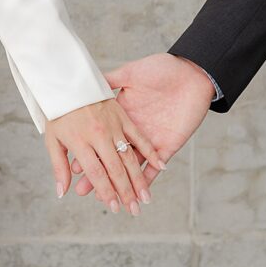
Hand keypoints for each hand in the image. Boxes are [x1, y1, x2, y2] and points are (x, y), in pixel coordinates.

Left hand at [44, 97, 164, 215]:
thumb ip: (60, 166)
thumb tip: (63, 192)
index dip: (106, 192)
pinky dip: (151, 152)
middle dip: (126, 192)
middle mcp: (100, 136)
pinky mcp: (123, 116)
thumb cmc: (59, 110)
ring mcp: (114, 126)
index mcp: (81, 142)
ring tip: (146, 197)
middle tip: (134, 211)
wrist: (68, 79)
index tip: (114, 208)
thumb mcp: (53, 139)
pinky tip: (161, 167)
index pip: (97, 174)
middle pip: (116, 169)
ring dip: (139, 179)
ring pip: (130, 157)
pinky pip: (140, 137)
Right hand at [71, 53, 213, 196]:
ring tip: (105, 197)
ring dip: (120, 183)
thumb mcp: (131, 74)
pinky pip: (157, 164)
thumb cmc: (161, 68)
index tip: (74, 168)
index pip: (101, 139)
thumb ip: (110, 81)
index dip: (89, 153)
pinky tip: (139, 191)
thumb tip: (87, 83)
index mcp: (123, 115)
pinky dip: (149, 177)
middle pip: (114, 157)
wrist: (191, 72)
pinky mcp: (168, 144)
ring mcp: (151, 139)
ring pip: (132, 166)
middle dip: (99, 176)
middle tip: (83, 191)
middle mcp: (134, 131)